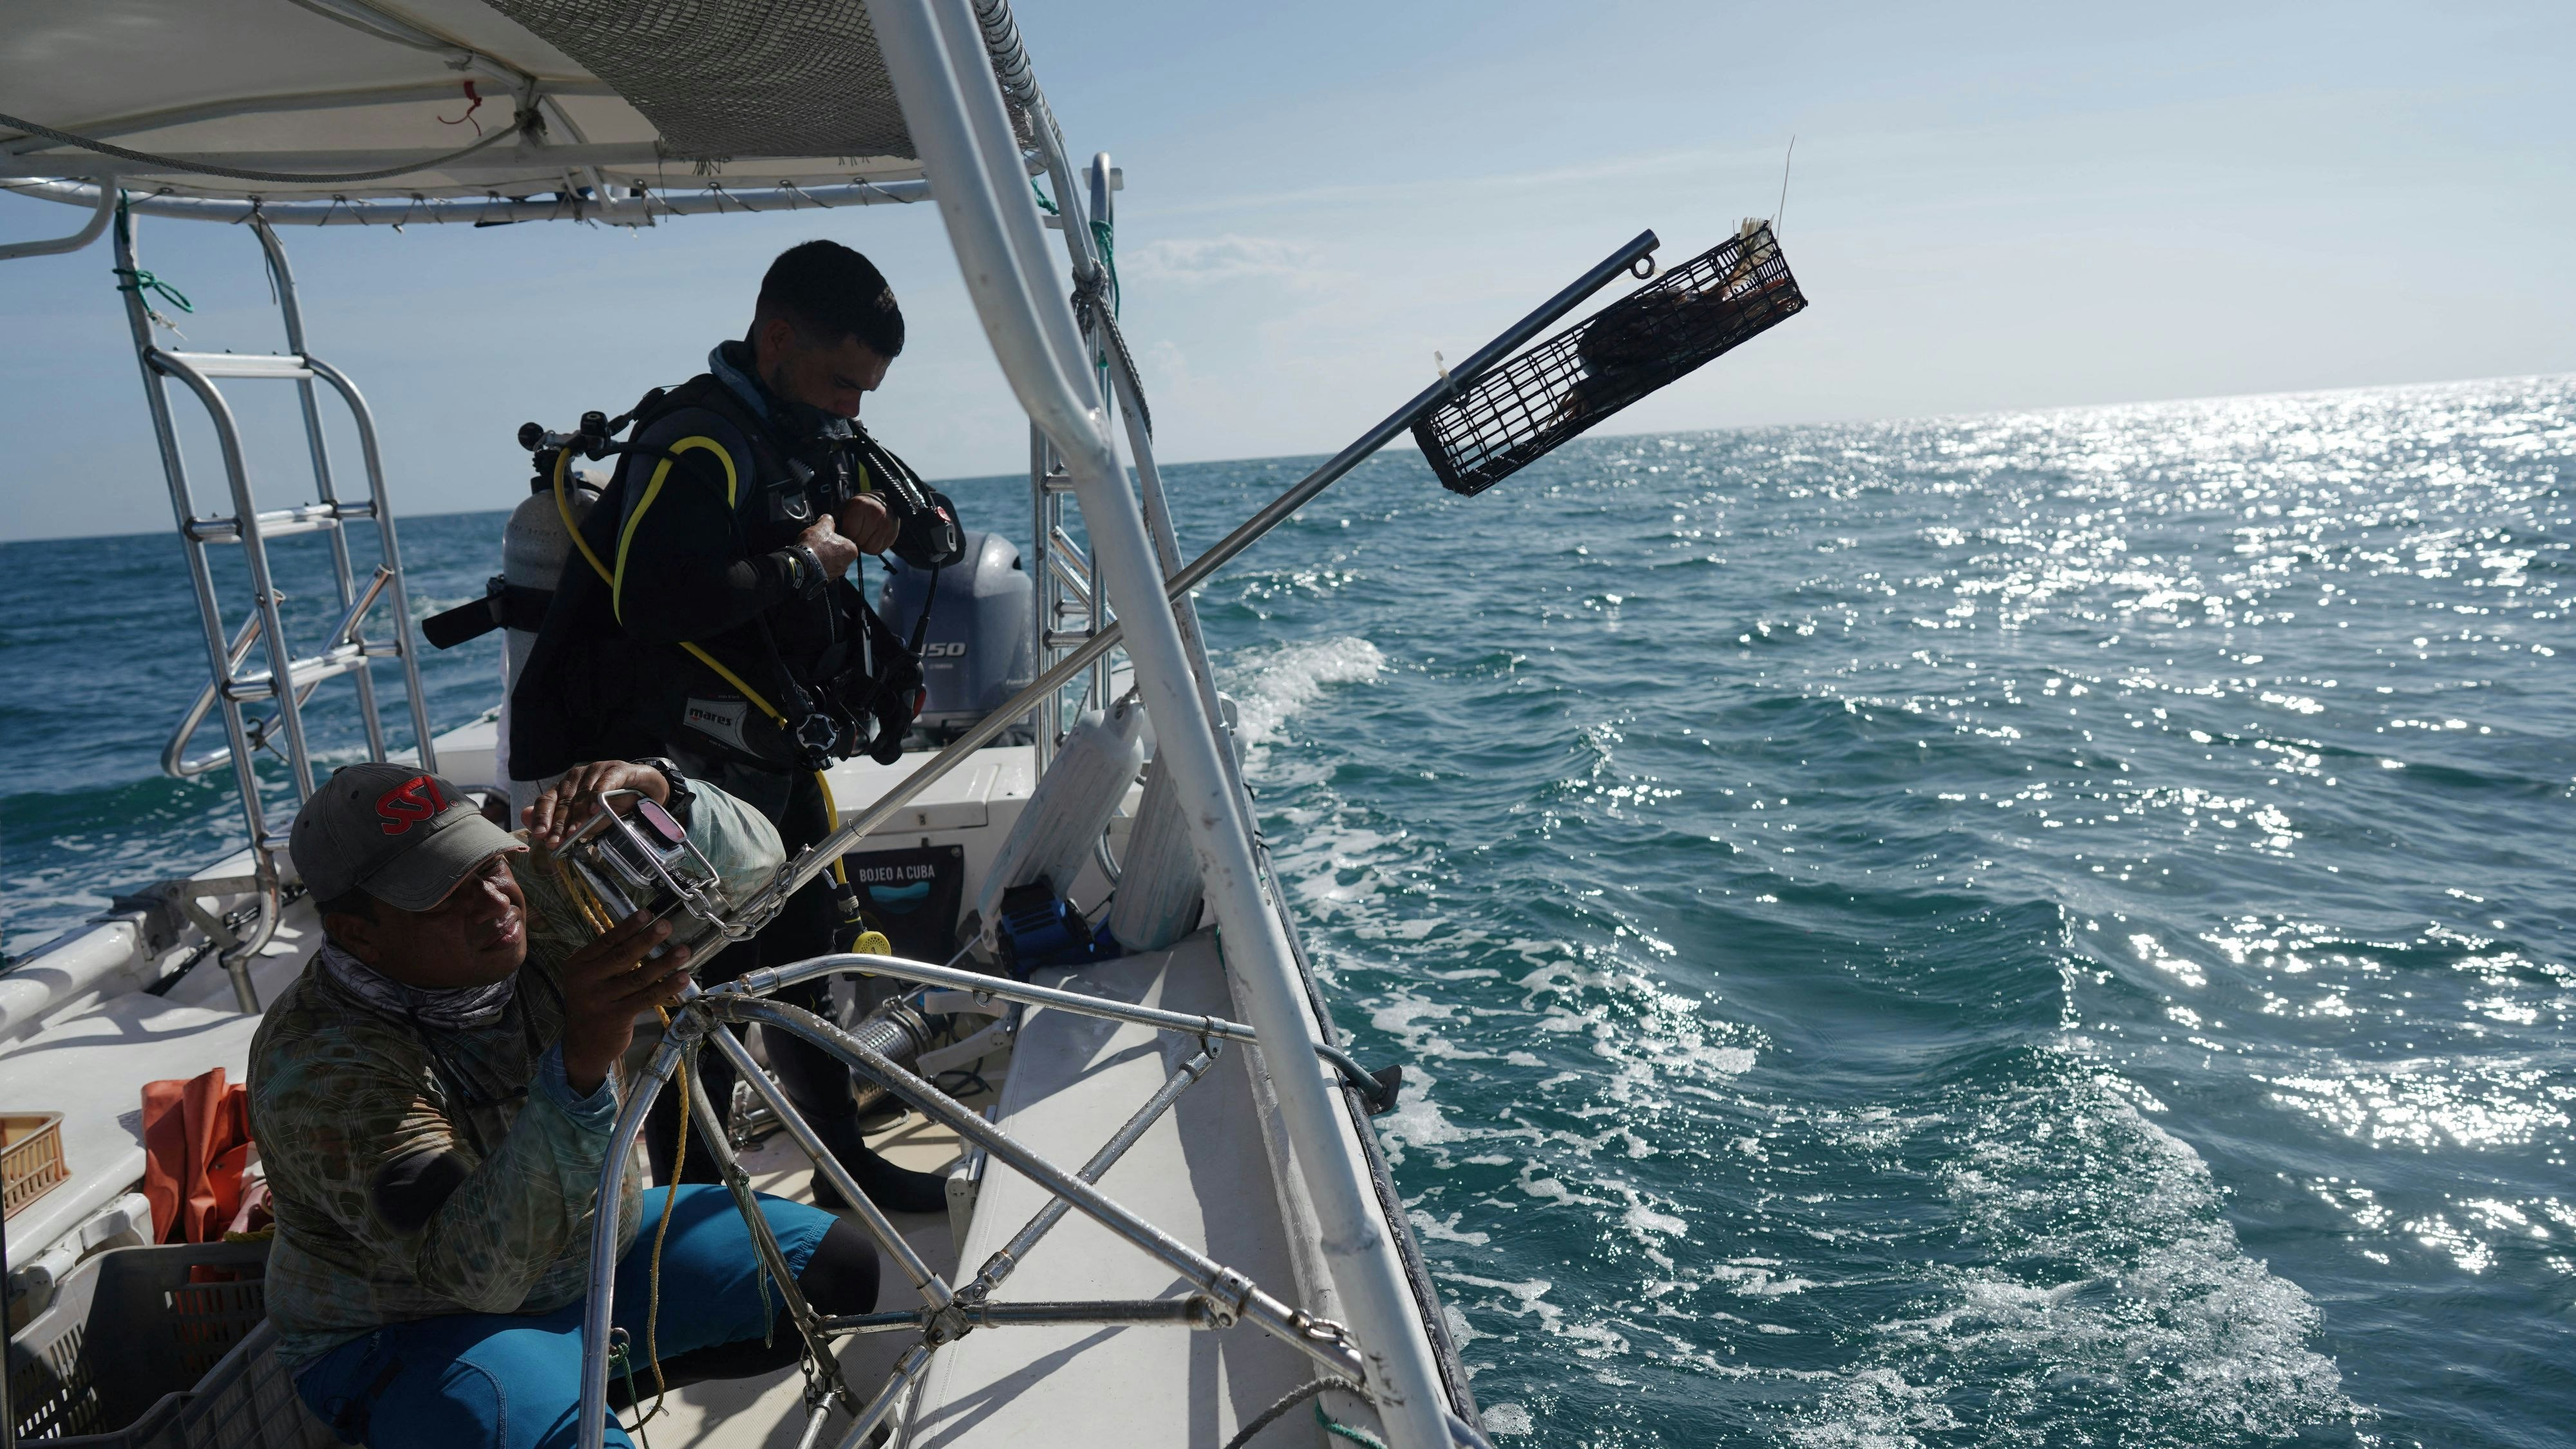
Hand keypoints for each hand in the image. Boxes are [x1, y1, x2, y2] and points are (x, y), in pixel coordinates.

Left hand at [523, 760, 670, 849]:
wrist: (649, 793)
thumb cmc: (615, 806)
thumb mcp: (587, 820)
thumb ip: (561, 821)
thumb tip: (524, 817)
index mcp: (566, 788)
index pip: (547, 800)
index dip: (542, 817)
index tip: (540, 835)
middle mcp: (578, 776)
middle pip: (564, 800)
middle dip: (559, 823)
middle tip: (556, 841)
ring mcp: (598, 769)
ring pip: (583, 793)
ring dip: (578, 814)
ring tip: (575, 833)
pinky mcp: (618, 769)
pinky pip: (606, 781)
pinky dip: (600, 795)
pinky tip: (597, 809)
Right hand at [558, 910, 692, 1094]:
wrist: (583, 1045)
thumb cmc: (594, 1003)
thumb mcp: (590, 979)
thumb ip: (609, 959)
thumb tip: (646, 934)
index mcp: (578, 965)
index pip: (606, 941)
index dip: (628, 927)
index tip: (647, 914)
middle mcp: (584, 981)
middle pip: (622, 956)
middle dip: (647, 940)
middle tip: (666, 926)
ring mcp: (599, 1001)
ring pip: (637, 977)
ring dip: (663, 963)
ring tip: (683, 951)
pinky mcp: (615, 1018)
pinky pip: (646, 999)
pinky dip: (666, 988)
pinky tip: (681, 978)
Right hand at [797, 514, 863, 577]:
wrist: (803, 567)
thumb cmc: (815, 546)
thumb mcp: (822, 527)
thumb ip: (828, 520)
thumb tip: (828, 518)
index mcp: (852, 550)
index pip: (844, 539)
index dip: (832, 535)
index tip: (824, 535)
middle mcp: (847, 564)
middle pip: (837, 551)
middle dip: (828, 547)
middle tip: (817, 543)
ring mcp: (837, 574)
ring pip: (830, 560)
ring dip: (822, 556)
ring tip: (812, 552)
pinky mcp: (827, 580)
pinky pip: (823, 569)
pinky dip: (818, 565)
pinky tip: (810, 560)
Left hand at [833, 493, 897, 554]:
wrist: (886, 501)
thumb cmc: (861, 506)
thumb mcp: (846, 506)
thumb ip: (835, 517)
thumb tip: (824, 529)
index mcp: (860, 506)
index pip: (850, 532)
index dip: (846, 535)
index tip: (847, 531)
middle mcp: (876, 514)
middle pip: (860, 541)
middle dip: (855, 540)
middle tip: (856, 534)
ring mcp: (886, 524)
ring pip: (870, 548)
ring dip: (864, 546)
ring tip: (864, 536)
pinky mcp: (893, 533)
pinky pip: (879, 550)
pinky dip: (873, 548)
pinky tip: (872, 538)